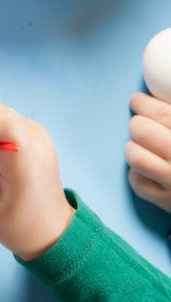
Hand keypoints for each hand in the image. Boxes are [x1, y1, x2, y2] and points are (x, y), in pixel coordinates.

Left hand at [126, 92, 170, 212]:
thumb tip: (152, 101)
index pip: (162, 113)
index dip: (144, 104)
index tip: (137, 100)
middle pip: (142, 130)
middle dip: (138, 124)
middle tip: (140, 125)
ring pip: (135, 156)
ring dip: (133, 148)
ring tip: (141, 146)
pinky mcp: (167, 201)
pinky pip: (137, 182)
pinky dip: (136, 173)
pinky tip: (145, 168)